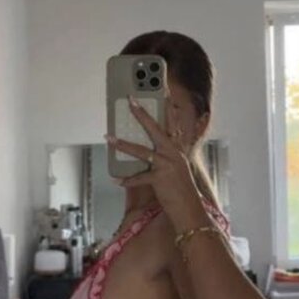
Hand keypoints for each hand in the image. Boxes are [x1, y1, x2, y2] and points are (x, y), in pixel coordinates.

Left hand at [106, 98, 206, 230]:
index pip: (172, 123)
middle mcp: (173, 154)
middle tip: (131, 100)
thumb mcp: (177, 168)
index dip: (167, 106)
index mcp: (178, 149)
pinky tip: (117, 180)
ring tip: (108, 137)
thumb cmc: (181, 190)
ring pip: (142, 150)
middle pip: (156, 129)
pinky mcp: (160, 179)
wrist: (190, 209)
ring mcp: (167, 165)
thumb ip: (165, 156)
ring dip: (123, 144)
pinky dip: (127, 180)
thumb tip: (147, 150)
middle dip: (142, 114)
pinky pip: (139, 177)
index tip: (162, 90)